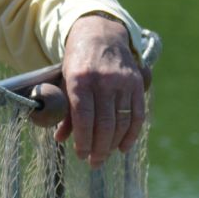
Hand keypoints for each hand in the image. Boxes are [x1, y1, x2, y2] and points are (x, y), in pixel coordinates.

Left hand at [57, 13, 148, 166]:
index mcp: (80, 79)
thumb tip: (61, 139)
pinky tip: (123, 147)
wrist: (99, 35)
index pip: (83, 116)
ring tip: (104, 157)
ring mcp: (123, 82)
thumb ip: (65, 110)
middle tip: (93, 163)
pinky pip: (137, 114)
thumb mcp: (64, 81)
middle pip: (104, 123)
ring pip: (122, 121)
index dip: (83, 139)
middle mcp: (103, 80)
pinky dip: (131, 134)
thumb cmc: (77, 62)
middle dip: (99, 147)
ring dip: (113, 144)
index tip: (80, 155)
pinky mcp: (137, 84)